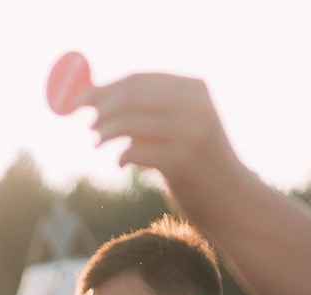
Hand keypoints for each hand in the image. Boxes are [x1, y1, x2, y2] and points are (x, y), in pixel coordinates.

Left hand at [75, 73, 254, 216]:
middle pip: (131, 97)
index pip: (139, 79)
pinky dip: (121, 156)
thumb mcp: (180, 125)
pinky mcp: (181, 162)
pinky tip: (122, 163)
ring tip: (98, 142)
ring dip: (105, 132)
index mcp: (195, 89)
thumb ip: (148, 108)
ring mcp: (190, 134)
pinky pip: (134, 152)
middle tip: (88, 123)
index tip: (80, 98)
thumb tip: (94, 95)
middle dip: (101, 108)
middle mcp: (195, 106)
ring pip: (128, 123)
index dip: (105, 88)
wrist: (231, 198)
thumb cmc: (196, 160)